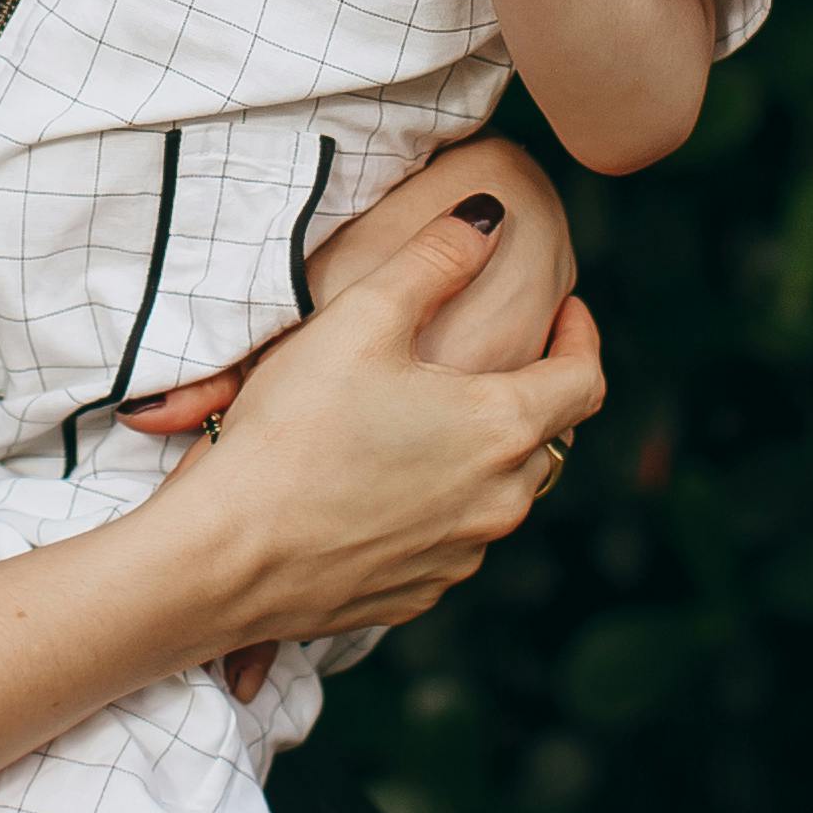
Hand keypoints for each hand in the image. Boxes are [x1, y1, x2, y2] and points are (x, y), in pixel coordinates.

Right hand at [136, 194, 598, 672]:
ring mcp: (460, 557)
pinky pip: (451, 541)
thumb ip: (436, 258)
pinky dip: (439, 507)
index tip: (566, 308)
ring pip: (500, 494)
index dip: (581, 335)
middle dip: (531, 393)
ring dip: (484, 454)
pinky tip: (386, 483)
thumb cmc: (293, 428)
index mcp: (500, 428)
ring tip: (431, 418)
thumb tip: (490, 218)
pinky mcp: (418, 594)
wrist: (228, 555)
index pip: (584, 379)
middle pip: (546, 438)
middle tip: (495, 358)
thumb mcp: (362, 317)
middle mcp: (498, 502)